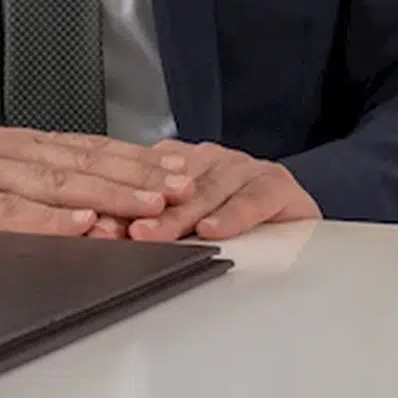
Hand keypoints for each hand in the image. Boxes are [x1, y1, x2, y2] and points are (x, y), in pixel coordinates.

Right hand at [0, 117, 195, 235]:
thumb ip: (28, 183)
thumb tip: (87, 206)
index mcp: (17, 146)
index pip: (88, 148)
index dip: (136, 158)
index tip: (180, 168)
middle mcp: (7, 152)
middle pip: (83, 162)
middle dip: (138, 175)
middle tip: (184, 186)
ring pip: (55, 182)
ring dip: (107, 193)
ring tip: (151, 205)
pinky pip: (6, 210)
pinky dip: (46, 218)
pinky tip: (79, 222)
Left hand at [120, 141, 321, 242]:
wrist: (300, 230)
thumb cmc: (240, 233)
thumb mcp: (190, 227)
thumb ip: (156, 225)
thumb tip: (106, 237)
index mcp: (184, 162)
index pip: (147, 179)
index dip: (122, 203)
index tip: (97, 226)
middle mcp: (212, 160)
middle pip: (173, 186)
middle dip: (144, 212)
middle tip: (120, 232)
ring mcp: (245, 168)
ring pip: (208, 191)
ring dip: (180, 216)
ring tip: (155, 235)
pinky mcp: (277, 184)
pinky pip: (252, 199)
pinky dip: (232, 216)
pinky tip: (213, 230)